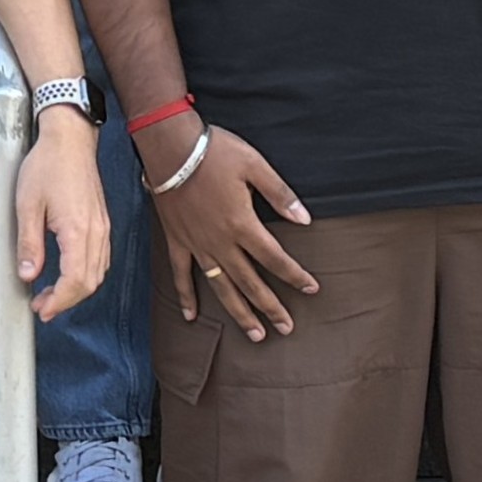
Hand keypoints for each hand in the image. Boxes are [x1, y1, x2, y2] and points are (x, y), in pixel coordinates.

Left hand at [10, 110, 112, 320]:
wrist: (69, 139)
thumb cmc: (48, 164)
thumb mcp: (27, 204)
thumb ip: (28, 244)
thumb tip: (28, 275)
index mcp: (78, 229)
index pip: (75, 281)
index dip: (59, 301)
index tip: (41, 309)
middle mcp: (96, 232)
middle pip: (90, 283)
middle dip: (66, 301)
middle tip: (42, 307)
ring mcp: (102, 228)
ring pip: (97, 274)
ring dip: (76, 291)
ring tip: (52, 295)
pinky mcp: (102, 223)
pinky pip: (101, 259)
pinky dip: (86, 275)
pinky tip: (69, 275)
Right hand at [148, 119, 321, 336]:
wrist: (169, 147)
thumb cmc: (214, 152)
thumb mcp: (255, 166)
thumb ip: (280, 195)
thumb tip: (305, 220)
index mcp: (242, 224)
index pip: (275, 258)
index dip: (295, 275)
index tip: (311, 289)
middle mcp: (221, 242)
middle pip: (250, 283)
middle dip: (271, 307)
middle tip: (286, 328)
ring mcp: (197, 245)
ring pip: (221, 287)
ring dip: (239, 313)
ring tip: (255, 334)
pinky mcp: (177, 240)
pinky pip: (181, 275)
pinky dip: (186, 296)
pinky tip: (191, 317)